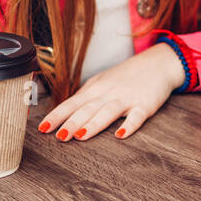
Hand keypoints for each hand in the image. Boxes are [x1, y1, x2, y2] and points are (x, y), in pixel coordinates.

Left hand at [38, 42, 184, 141]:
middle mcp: (108, 92)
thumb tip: (65, 114)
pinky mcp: (144, 104)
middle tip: (58, 137)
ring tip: (80, 136)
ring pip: (107, 112)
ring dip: (93, 124)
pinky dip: (129, 125)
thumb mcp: (103, 82)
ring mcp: (126, 98)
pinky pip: (136, 116)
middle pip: (86, 109)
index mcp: (95, 89)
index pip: (71, 103)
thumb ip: (86, 97)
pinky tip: (121, 135)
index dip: (57, 116)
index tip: (43, 128)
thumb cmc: (127, 76)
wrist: (157, 64)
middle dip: (71, 123)